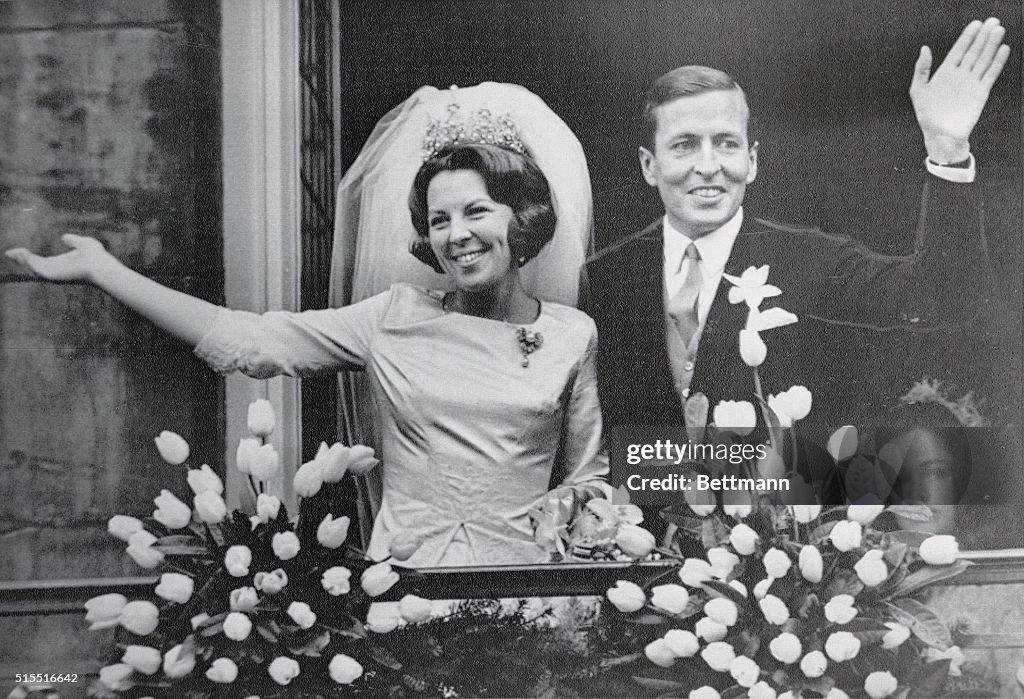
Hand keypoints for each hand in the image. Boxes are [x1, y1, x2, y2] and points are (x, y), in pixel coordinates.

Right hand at [5, 233, 116, 282]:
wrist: (103, 267)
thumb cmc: (97, 257)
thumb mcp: (82, 244)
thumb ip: (73, 240)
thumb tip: (64, 237)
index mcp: (61, 264)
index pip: (42, 261)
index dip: (30, 256)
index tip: (19, 250)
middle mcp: (56, 271)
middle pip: (34, 266)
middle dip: (21, 259)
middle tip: (9, 253)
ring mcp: (54, 274)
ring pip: (32, 267)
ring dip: (21, 259)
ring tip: (11, 252)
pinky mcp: (52, 274)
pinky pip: (35, 267)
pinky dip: (26, 260)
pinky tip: (20, 253)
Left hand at [909, 17, 1010, 162]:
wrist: (941, 136)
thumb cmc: (927, 115)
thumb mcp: (918, 91)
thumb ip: (922, 69)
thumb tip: (925, 48)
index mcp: (945, 73)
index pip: (959, 50)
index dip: (967, 36)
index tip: (976, 23)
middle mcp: (960, 75)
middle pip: (974, 51)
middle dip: (983, 36)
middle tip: (993, 21)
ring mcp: (971, 83)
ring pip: (984, 59)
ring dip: (992, 45)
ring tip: (998, 30)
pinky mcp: (981, 93)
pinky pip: (990, 74)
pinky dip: (997, 62)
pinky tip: (1003, 49)